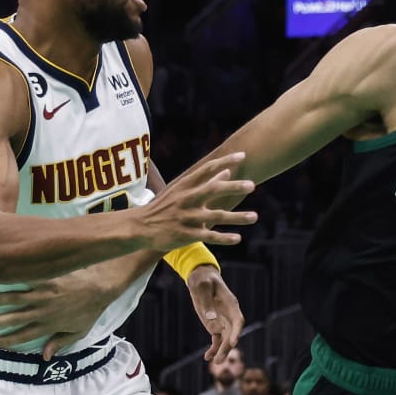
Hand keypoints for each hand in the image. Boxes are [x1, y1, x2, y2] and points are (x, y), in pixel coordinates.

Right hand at [0, 263, 115, 358]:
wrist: (100, 287)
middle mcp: (43, 311)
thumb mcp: (78, 332)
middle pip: (15, 319)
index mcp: (49, 325)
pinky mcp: (46, 278)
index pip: (24, 335)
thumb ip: (60, 343)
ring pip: (16, 298)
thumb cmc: (89, 310)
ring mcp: (44, 294)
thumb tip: (45, 357)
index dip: (7, 340)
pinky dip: (12, 279)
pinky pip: (26, 279)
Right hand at [132, 152, 257, 250]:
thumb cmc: (166, 206)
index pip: (207, 169)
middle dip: (233, 187)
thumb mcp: (182, 190)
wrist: (141, 227)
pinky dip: (223, 238)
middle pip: (213, 190)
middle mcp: (187, 199)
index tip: (242, 156)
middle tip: (252, 185)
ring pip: (216, 216)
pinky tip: (238, 238)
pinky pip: (208, 236)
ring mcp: (187, 217)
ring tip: (255, 217)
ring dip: (237, 217)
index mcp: (186, 185)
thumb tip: (227, 171)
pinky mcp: (186, 235)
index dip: (225, 161)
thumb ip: (206, 181)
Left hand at [186, 265, 243, 360]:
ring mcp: (223, 322)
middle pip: (232, 334)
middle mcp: (229, 315)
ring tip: (216, 362)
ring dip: (222, 351)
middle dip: (228, 347)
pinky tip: (207, 358)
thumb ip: (207, 302)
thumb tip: (211, 318)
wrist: (201, 280)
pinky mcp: (215, 326)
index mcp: (231, 304)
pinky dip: (213, 349)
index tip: (233, 342)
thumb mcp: (203, 287)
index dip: (237, 332)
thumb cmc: (203, 281)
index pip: (238, 320)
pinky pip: (216, 340)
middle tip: (220, 359)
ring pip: (226, 340)